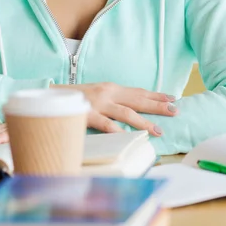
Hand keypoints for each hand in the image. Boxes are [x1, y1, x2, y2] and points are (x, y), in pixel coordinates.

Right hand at [51, 82, 176, 135]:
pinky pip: (106, 124)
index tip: (172, 98)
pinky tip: (130, 137)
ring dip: (144, 122)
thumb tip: (133, 108)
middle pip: (137, 100)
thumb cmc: (75, 98)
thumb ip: (113, 100)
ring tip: (158, 130)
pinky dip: (118, 131)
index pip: (138, 91)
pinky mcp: (87, 115)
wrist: (50, 96)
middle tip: (175, 111)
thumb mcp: (96, 94)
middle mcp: (107, 93)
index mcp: (110, 88)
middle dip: (157, 105)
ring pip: (126, 113)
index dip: (155, 95)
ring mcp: (97, 104)